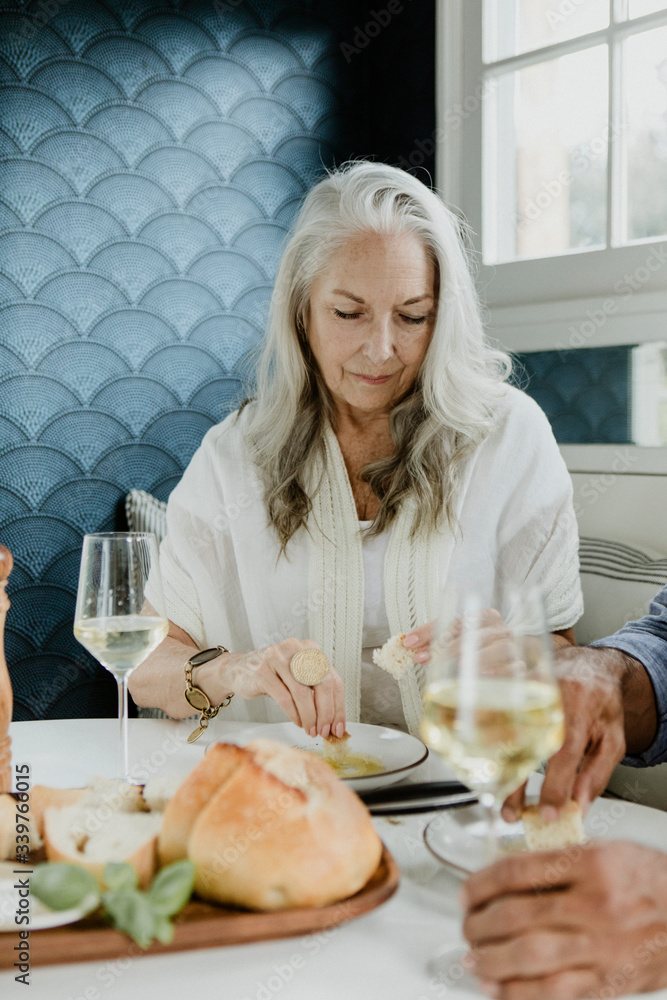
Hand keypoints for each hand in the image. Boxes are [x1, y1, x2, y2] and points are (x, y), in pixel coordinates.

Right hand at [219, 639, 344, 737]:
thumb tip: (333, 721)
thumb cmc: (273, 675)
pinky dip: (294, 714)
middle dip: (325, 713)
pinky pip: (284, 698)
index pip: (333, 679)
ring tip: (310, 730)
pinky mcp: (262, 672)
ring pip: (302, 693)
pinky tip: (297, 722)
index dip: (338, 706)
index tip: (338, 726)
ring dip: (309, 717)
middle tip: (324, 731)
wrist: (239, 670)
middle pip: (322, 684)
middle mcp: (296, 649)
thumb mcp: (298, 677)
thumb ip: (316, 691)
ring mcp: (278, 658)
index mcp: (311, 649)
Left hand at [404, 610, 511, 665]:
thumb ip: (433, 638)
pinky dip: (498, 672)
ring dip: (477, 658)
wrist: (512, 663)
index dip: (435, 634)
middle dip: (452, 648)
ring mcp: (515, 649)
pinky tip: (481, 676)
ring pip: (499, 649)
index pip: (459, 622)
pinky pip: (513, 669)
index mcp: (486, 617)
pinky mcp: (521, 668)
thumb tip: (408, 643)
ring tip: (457, 667)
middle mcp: (502, 630)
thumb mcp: (455, 638)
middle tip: (434, 661)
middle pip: (478, 635)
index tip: (413, 646)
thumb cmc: (480, 649)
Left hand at [462, 840, 666, 998]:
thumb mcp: (609, 852)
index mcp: (592, 864)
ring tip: (472, 957)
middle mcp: (595, 905)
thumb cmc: (653, 883)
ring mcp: (602, 947)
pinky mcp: (608, 982)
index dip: (482, 883)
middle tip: (466, 924)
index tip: (468, 891)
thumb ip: (561, 862)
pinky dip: (518, 993)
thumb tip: (510, 876)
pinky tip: (497, 988)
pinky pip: (554, 992)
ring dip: (491, 958)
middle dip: (480, 922)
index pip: (518, 870)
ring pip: (530, 956)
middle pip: (518, 914)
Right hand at [502, 646, 625, 821]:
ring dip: (494, 765)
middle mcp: (549, 699)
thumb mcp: (612, 739)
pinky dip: (485, 740)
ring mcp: (527, 692)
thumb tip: (579, 806)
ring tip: (493, 793)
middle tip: (512, 813)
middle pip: (526, 744)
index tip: (549, 813)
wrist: (588, 664)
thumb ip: (597, 774)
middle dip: (516, 786)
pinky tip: (483, 761)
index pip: (564, 753)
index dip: (554, 786)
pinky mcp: (512, 689)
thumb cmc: (600, 702)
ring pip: (502, 730)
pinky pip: (494, 717)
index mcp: (578, 712)